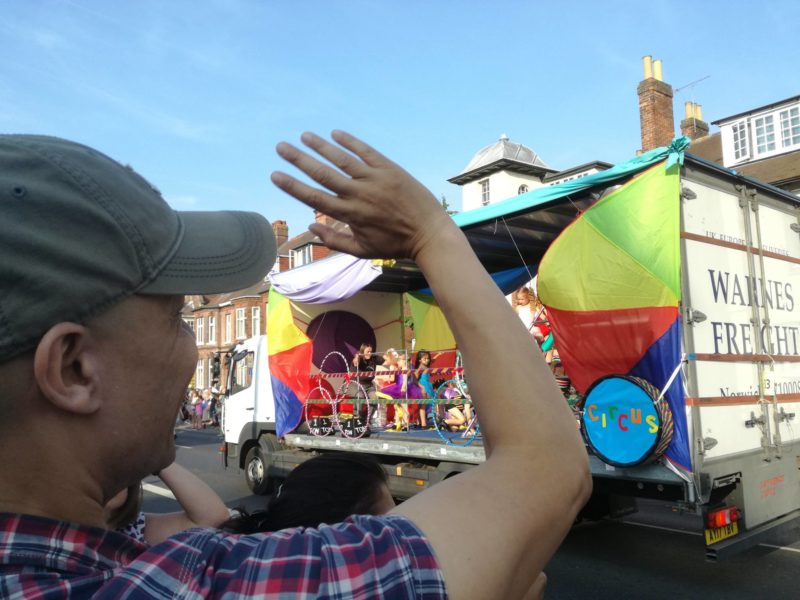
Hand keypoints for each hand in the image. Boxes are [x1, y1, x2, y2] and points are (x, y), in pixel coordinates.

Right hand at [271, 131, 452, 260]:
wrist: (428, 233)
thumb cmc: (394, 245)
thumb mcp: (362, 250)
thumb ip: (334, 241)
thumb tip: (310, 227)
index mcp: (350, 215)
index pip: (314, 198)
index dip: (293, 186)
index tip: (275, 175)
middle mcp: (358, 194)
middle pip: (322, 174)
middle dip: (299, 160)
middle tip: (281, 147)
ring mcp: (375, 180)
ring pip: (342, 159)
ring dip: (321, 146)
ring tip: (303, 136)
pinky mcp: (390, 169)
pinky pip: (366, 152)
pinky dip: (350, 142)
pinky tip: (335, 133)